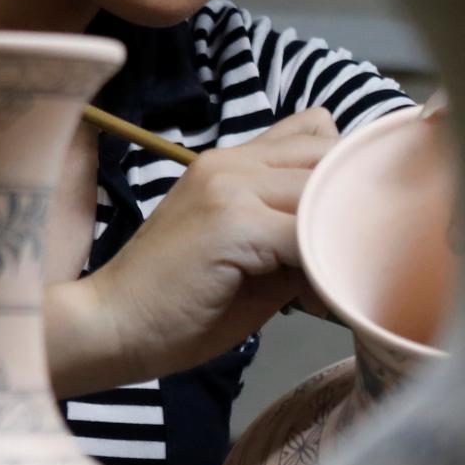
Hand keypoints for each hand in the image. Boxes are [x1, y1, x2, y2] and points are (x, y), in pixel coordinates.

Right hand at [45, 108, 337, 396]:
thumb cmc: (179, 303)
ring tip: (337, 280)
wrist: (108, 328)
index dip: (344, 180)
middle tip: (354, 255)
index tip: (356, 225)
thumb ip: (294, 231)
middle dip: (351, 205)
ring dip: (339, 237)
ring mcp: (230, 187)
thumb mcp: (249, 255)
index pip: (316, 136)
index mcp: (232, 162)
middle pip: (328, 157)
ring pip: (322, 194)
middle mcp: (231, 161)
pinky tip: (316, 300)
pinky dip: (322, 268)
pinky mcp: (232, 222)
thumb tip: (352, 238)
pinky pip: (305, 235)